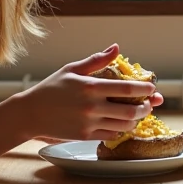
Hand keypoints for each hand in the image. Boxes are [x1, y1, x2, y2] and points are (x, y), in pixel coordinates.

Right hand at [13, 45, 163, 141]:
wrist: (30, 113)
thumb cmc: (51, 88)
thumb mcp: (72, 69)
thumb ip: (97, 60)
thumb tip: (117, 47)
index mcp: (91, 86)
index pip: (127, 88)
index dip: (144, 89)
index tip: (152, 88)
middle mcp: (92, 106)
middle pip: (131, 110)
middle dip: (146, 108)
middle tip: (149, 104)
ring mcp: (89, 123)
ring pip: (124, 125)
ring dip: (136, 120)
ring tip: (138, 114)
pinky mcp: (84, 136)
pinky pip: (111, 135)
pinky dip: (121, 130)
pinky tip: (122, 124)